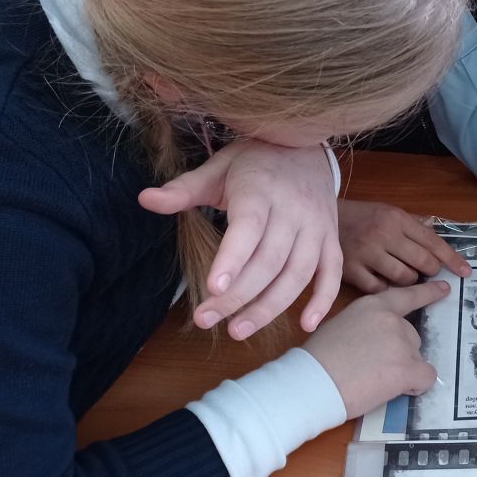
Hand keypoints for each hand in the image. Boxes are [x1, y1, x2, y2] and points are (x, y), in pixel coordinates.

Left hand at [140, 140, 341, 338]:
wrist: (306, 146)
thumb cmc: (255, 161)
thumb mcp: (218, 167)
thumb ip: (184, 189)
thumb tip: (144, 199)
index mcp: (261, 190)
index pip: (249, 228)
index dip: (233, 259)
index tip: (213, 288)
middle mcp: (293, 210)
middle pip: (270, 260)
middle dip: (239, 295)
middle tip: (206, 320)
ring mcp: (316, 227)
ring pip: (299, 273)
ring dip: (271, 307)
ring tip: (238, 330)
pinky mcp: (331, 239)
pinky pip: (331, 273)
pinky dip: (323, 300)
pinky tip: (305, 325)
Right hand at [300, 281, 448, 418]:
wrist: (312, 383)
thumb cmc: (317, 359)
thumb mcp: (340, 326)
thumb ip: (366, 326)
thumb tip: (377, 341)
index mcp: (372, 306)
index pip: (406, 296)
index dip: (428, 293)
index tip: (445, 288)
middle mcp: (392, 320)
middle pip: (411, 336)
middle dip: (399, 353)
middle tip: (371, 367)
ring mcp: (403, 343)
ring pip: (417, 358)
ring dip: (403, 370)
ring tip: (374, 380)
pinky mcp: (408, 368)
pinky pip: (426, 378)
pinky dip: (415, 386)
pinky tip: (393, 389)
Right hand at [339, 200, 470, 292]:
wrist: (321, 218)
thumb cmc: (360, 217)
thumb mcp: (387, 212)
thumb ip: (413, 226)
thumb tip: (439, 244)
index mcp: (396, 218)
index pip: (433, 242)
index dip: (452, 260)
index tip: (466, 272)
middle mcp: (384, 234)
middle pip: (423, 262)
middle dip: (430, 271)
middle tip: (427, 272)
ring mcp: (367, 253)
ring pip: (404, 278)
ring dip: (409, 281)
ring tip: (401, 274)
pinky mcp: (351, 270)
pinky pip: (380, 289)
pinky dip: (386, 289)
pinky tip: (383, 281)